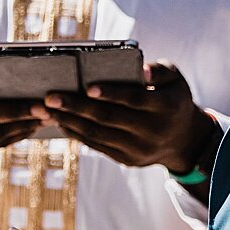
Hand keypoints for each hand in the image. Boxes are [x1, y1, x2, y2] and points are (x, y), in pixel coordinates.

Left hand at [45, 61, 209, 172]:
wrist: (182, 139)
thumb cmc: (172, 98)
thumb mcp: (175, 79)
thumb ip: (159, 71)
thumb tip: (141, 70)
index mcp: (166, 107)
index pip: (134, 100)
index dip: (111, 93)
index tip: (87, 87)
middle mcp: (152, 131)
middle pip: (109, 118)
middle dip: (77, 107)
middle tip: (50, 97)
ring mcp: (139, 149)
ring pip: (98, 135)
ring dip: (69, 122)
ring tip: (47, 110)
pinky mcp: (127, 160)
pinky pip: (97, 146)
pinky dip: (77, 134)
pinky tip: (61, 121)